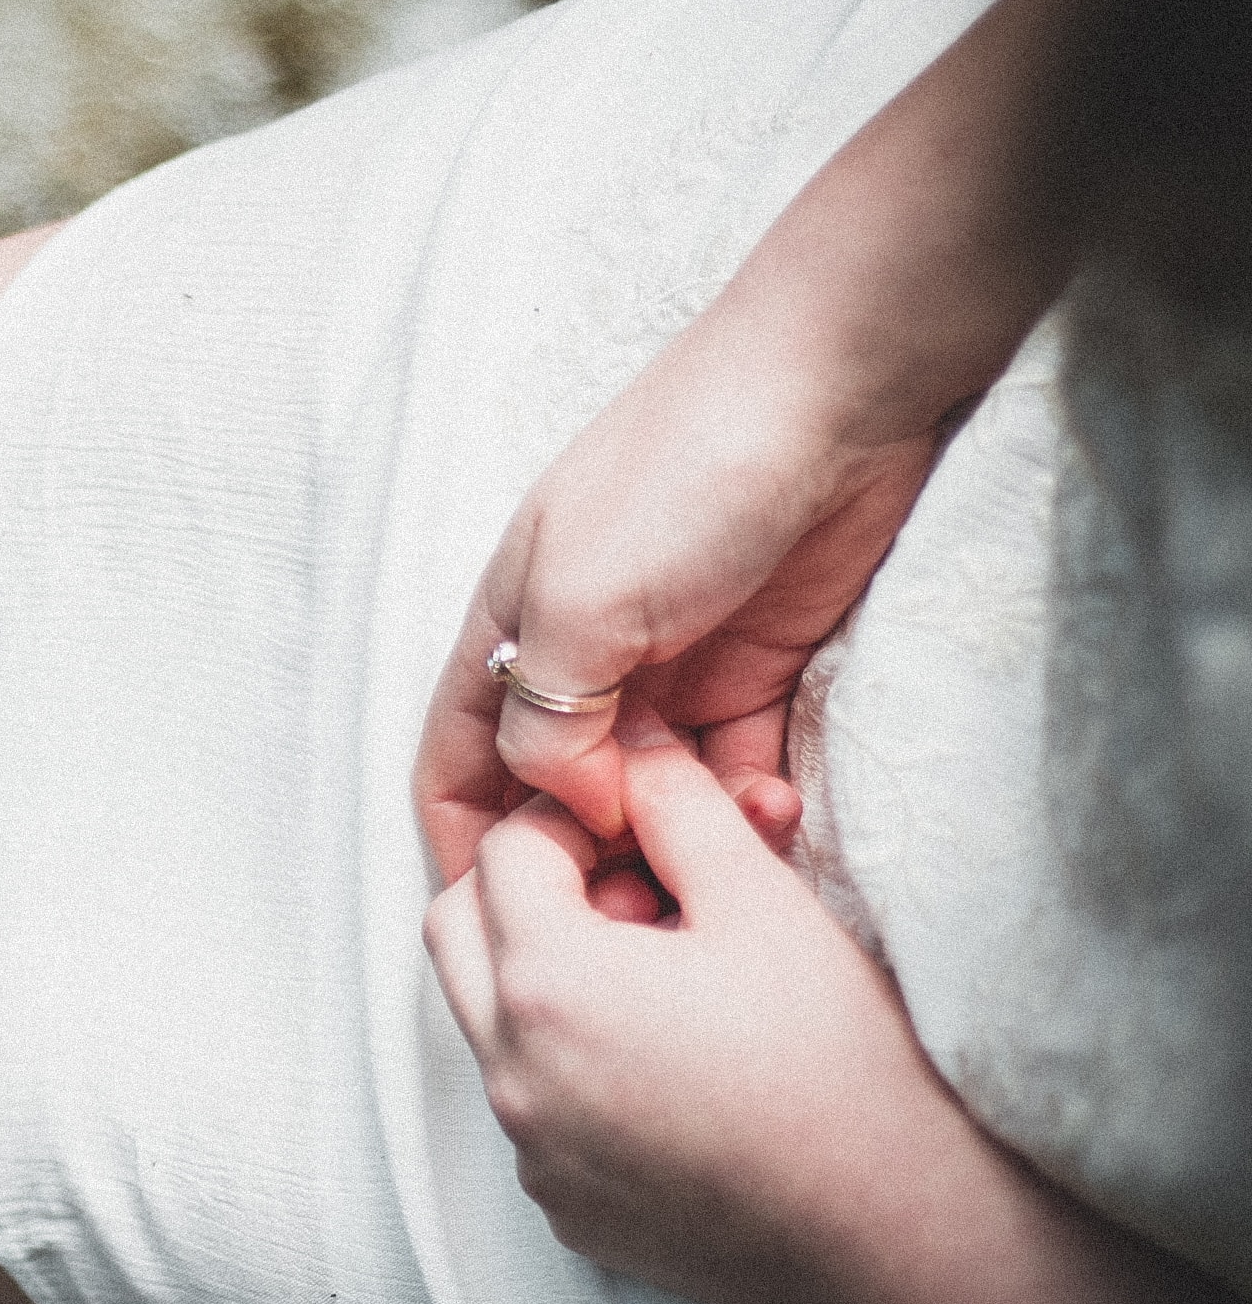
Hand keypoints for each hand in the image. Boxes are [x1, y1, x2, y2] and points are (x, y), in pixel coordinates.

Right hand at [410, 0, 1078, 884]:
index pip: (458, 759)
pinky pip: (733, 773)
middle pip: (555, 792)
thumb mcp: (578, 607)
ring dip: (667, 845)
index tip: (495, 917)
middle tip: (626, 913)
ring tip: (703, 874)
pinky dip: (741, 811)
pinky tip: (765, 821)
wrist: (845, 387)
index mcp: (511, 629)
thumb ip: (546, 725)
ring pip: (648, 795)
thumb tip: (570, 812)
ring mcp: (671, 665)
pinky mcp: (760, 671)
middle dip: (581, 861)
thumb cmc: (683, 472)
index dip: (462, 841)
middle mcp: (582, 656)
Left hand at [423, 709, 969, 1303]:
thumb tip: (635, 746)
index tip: (638, 821)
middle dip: (524, 888)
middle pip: (457, 932)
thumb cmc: (839, 1062)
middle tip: (630, 884)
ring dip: (544, 977)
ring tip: (659, 970)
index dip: (569, 817)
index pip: (504, 851)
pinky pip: (531, 1107)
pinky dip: (569, 1063)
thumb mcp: (763, 904)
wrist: (900, 1232)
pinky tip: (670, 1061)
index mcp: (546, 984)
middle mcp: (511, 1074)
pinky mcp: (563, 1207)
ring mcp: (530, 1150)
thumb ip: (679, 807)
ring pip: (489, 1023)